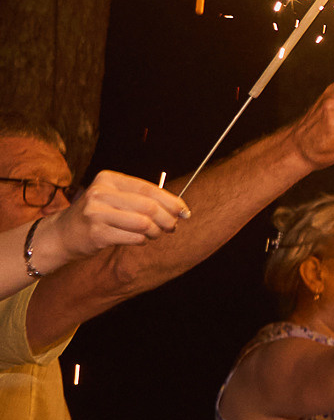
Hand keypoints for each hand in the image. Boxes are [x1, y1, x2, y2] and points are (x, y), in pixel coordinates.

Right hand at [47, 170, 186, 257]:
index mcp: (108, 179)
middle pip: (149, 207)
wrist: (63, 234)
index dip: (172, 201)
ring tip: (154, 234)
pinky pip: (134, 238)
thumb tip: (179, 208)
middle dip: (167, 219)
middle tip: (171, 227)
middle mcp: (100, 193)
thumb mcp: (114, 198)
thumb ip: (141, 198)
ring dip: (155, 232)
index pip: (149, 189)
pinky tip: (138, 239)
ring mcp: (96, 213)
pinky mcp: (96, 233)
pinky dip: (142, 240)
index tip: (185, 212)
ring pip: (144, 223)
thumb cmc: (98, 215)